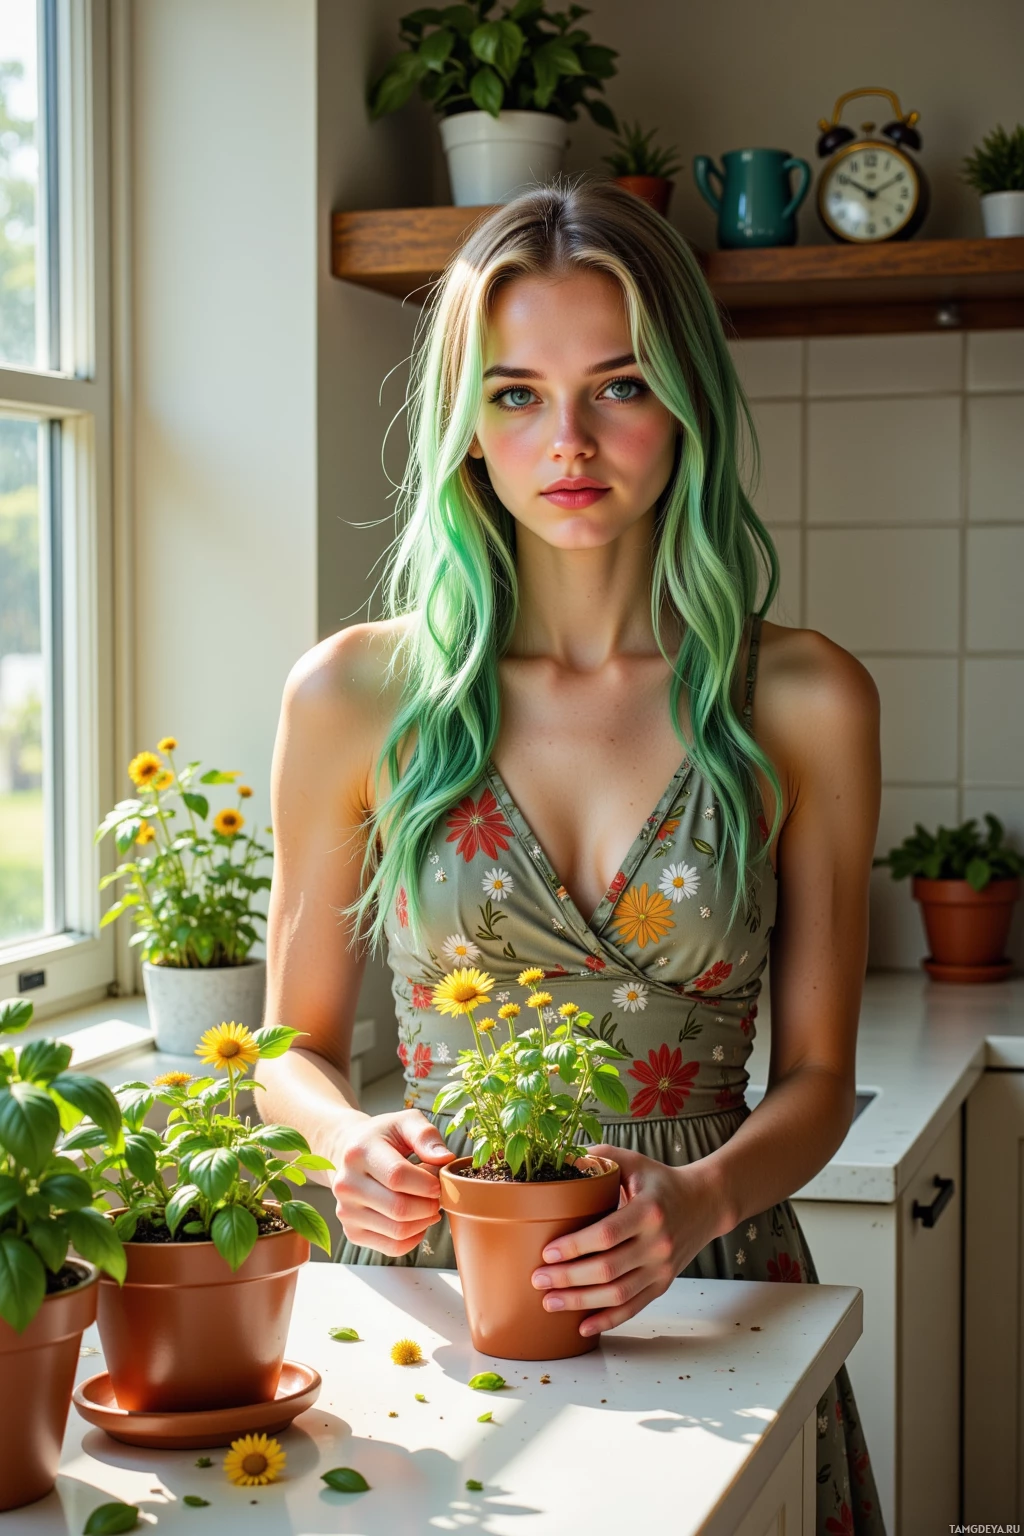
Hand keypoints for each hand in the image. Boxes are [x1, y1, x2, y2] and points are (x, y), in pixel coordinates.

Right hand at [331, 1109, 455, 1256]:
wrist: (350, 1153)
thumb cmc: (384, 1137)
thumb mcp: (404, 1122)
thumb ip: (426, 1135)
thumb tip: (445, 1159)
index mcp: (358, 1152)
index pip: (397, 1177)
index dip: (427, 1183)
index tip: (439, 1180)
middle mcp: (346, 1185)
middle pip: (399, 1209)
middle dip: (429, 1205)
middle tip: (437, 1195)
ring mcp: (346, 1212)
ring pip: (398, 1232)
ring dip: (424, 1221)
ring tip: (427, 1203)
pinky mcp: (352, 1232)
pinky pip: (393, 1247)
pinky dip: (414, 1237)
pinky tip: (418, 1219)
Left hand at [530, 1145, 725, 1336]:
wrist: (705, 1203)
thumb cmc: (660, 1180)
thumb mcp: (633, 1160)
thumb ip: (599, 1157)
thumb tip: (559, 1159)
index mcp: (648, 1210)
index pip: (606, 1234)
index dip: (574, 1247)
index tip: (546, 1252)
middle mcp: (658, 1243)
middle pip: (607, 1269)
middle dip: (568, 1278)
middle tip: (538, 1279)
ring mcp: (662, 1267)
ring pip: (618, 1294)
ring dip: (580, 1302)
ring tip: (550, 1301)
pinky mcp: (663, 1283)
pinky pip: (634, 1307)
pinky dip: (608, 1320)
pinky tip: (582, 1326)